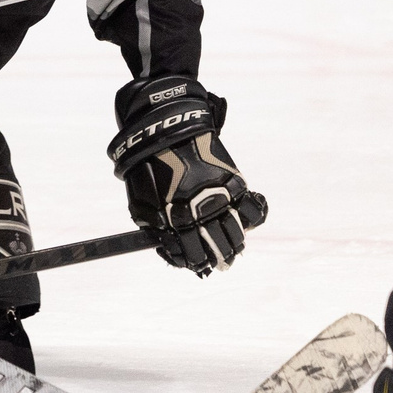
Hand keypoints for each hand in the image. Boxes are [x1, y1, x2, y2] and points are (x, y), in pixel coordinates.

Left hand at [107, 75, 256, 276]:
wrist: (165, 128)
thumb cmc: (147, 165)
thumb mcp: (140, 200)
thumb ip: (153, 225)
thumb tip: (165, 244)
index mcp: (174, 222)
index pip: (189, 255)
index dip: (193, 261)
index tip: (197, 263)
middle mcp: (199, 215)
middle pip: (215, 249)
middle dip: (217, 257)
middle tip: (222, 261)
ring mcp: (219, 200)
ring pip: (235, 235)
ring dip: (235, 244)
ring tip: (235, 248)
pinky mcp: (234, 183)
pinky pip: (252, 209)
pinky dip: (253, 216)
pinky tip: (247, 219)